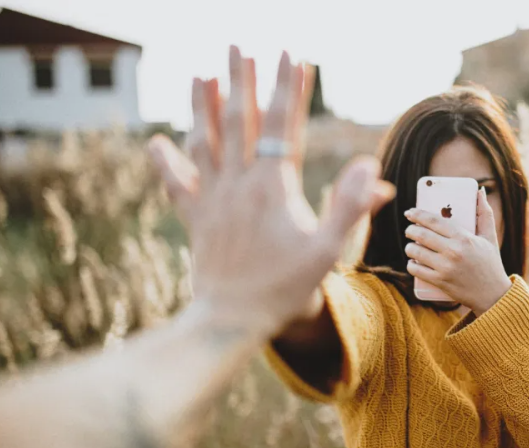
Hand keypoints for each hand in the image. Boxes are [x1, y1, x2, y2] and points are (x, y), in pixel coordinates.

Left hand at [148, 46, 393, 336]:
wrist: (232, 320)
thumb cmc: (285, 288)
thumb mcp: (329, 251)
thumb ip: (351, 207)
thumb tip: (372, 168)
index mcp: (273, 186)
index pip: (284, 125)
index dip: (289, 88)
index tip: (292, 54)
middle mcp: (239, 184)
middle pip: (239, 120)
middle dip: (242, 80)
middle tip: (239, 46)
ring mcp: (213, 199)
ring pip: (205, 141)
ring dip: (203, 105)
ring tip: (202, 74)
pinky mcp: (195, 219)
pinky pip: (177, 183)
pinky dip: (165, 162)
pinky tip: (156, 142)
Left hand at [404, 188, 510, 315]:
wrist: (493, 295)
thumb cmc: (491, 263)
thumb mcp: (490, 237)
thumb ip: (485, 213)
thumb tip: (480, 191)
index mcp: (464, 238)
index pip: (434, 221)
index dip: (418, 214)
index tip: (410, 213)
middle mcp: (453, 252)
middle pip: (421, 234)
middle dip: (411, 230)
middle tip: (410, 230)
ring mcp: (445, 268)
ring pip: (415, 251)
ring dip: (409, 247)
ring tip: (412, 246)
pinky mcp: (439, 282)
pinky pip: (415, 269)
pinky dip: (411, 264)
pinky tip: (413, 261)